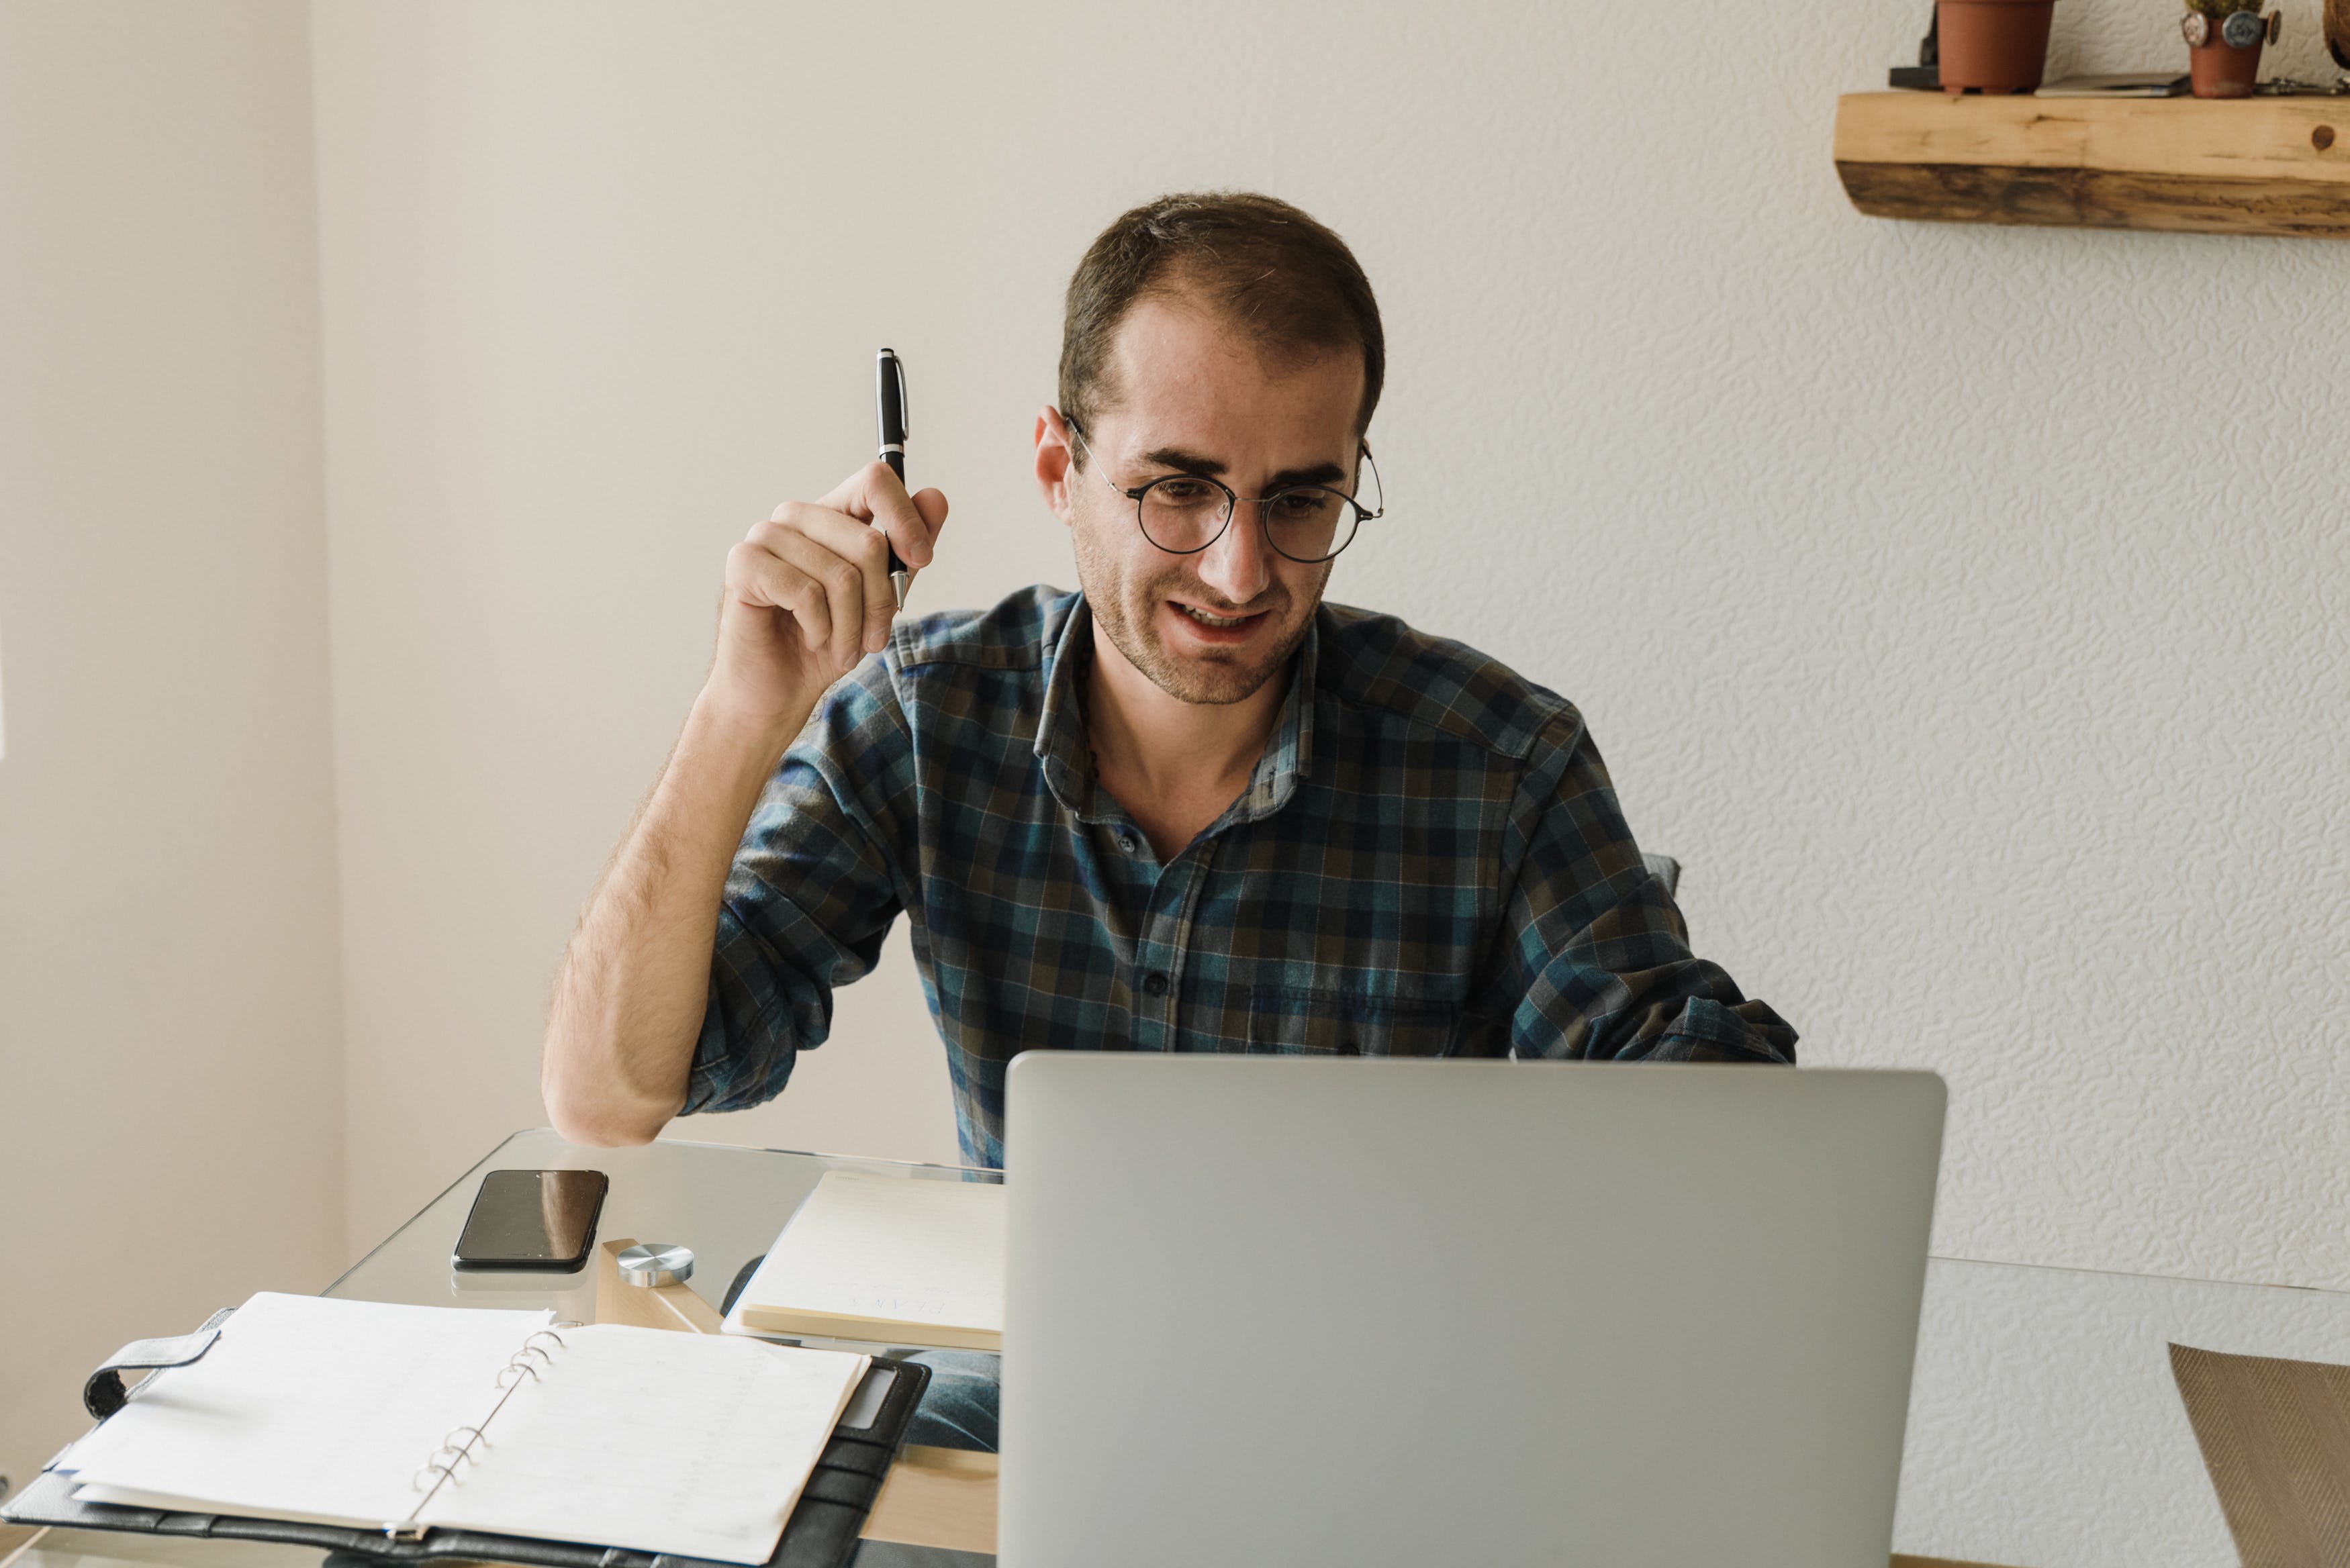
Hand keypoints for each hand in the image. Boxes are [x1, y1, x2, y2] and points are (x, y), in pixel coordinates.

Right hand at [709, 462, 947, 735]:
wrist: (777, 691)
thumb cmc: (826, 643)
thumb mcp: (880, 599)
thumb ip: (905, 552)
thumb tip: (936, 497)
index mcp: (830, 515)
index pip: (873, 480)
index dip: (905, 519)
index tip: (921, 560)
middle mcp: (796, 516)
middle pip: (868, 541)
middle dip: (882, 603)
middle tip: (874, 639)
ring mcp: (766, 536)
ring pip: (841, 574)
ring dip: (851, 627)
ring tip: (842, 648)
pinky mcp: (744, 563)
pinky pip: (806, 592)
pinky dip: (820, 629)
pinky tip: (811, 639)